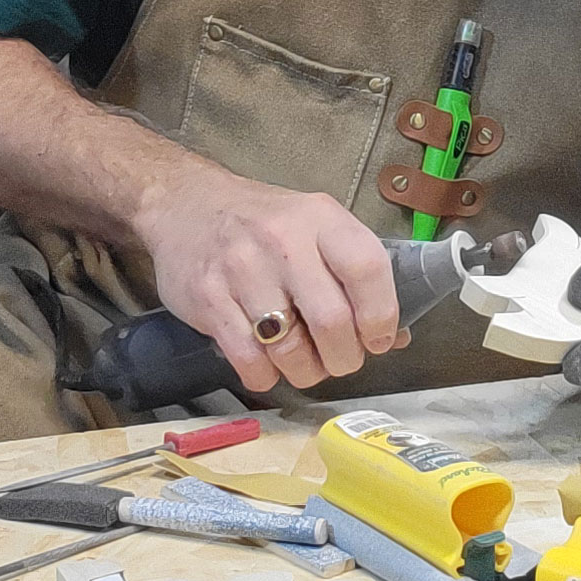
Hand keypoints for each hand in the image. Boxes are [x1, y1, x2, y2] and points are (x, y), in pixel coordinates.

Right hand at [137, 158, 403, 392]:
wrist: (184, 204)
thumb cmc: (264, 223)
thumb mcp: (315, 227)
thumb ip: (354, 274)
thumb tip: (395, 336)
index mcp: (321, 218)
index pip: (367, 267)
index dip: (382, 315)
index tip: (378, 339)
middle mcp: (283, 240)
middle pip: (332, 320)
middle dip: (344, 357)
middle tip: (341, 360)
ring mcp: (242, 269)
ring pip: (290, 349)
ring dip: (306, 372)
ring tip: (306, 365)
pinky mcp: (209, 298)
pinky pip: (249, 360)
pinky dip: (266, 376)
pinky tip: (268, 364)